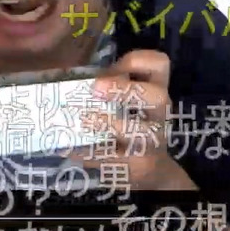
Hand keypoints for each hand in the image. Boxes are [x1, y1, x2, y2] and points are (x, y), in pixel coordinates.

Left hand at [81, 50, 195, 190]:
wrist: (152, 169)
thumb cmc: (133, 125)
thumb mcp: (129, 101)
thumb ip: (110, 86)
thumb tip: (69, 74)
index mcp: (157, 89)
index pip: (160, 64)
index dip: (136, 61)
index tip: (115, 68)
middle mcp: (160, 113)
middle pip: (157, 97)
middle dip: (124, 89)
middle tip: (95, 88)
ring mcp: (153, 142)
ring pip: (140, 131)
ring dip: (108, 123)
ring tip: (85, 119)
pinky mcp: (138, 166)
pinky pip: (112, 158)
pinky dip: (88, 152)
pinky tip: (69, 148)